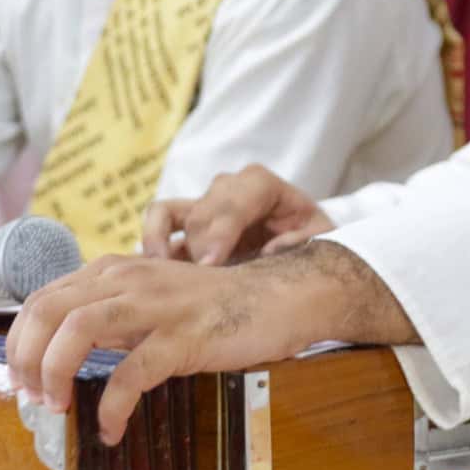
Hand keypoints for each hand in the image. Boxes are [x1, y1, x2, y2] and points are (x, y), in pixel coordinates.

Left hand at [3, 243, 414, 443]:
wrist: (276, 297)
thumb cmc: (210, 307)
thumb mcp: (150, 299)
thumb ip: (108, 314)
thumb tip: (59, 351)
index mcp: (113, 271)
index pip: (40, 299)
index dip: (19, 342)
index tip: (21, 379)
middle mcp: (127, 279)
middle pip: (47, 311)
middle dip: (27, 360)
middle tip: (33, 399)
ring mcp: (156, 305)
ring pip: (78, 330)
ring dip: (56, 374)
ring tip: (58, 408)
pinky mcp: (185, 336)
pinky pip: (132, 374)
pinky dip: (111, 407)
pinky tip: (111, 430)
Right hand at [142, 164, 330, 264]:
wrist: (300, 240)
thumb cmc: (311, 238)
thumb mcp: (321, 238)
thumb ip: (303, 241)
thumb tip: (273, 249)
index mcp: (264, 185)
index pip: (240, 196)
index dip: (222, 230)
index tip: (211, 264)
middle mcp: (230, 186)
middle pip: (204, 211)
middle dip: (199, 247)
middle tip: (197, 284)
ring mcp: (205, 202)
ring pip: (172, 212)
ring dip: (163, 243)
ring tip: (159, 274)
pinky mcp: (186, 221)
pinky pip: (158, 220)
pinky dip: (150, 240)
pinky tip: (149, 269)